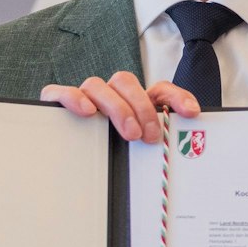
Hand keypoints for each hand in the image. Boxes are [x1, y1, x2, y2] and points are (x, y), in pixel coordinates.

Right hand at [40, 72, 199, 144]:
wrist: (63, 165)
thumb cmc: (110, 157)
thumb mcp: (138, 152)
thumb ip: (156, 146)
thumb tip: (184, 149)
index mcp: (132, 103)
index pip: (158, 89)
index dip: (176, 96)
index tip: (191, 113)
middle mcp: (108, 95)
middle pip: (125, 81)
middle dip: (142, 108)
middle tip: (150, 136)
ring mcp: (82, 97)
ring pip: (97, 84)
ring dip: (117, 107)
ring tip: (129, 134)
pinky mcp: (56, 103)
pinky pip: (60, 92)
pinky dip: (74, 98)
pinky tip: (88, 112)